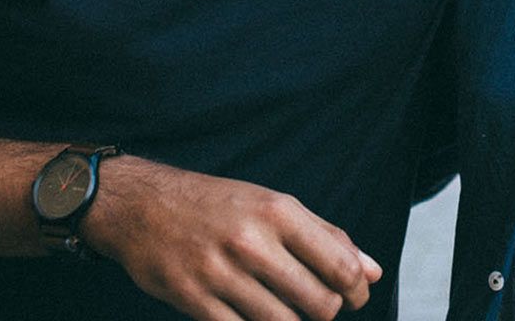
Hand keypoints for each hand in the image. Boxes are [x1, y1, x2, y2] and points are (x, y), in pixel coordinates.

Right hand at [80, 158, 380, 320]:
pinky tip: (257, 317)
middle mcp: (251, 241)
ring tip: (289, 311)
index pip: (340, 265)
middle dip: (328, 312)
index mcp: (278, 211)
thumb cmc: (216, 205)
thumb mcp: (273, 205)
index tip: (355, 295)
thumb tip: (371, 270)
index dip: (357, 289)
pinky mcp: (194, 299)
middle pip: (318, 302)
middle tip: (320, 306)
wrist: (142, 205)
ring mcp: (221, 273)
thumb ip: (325, 236)